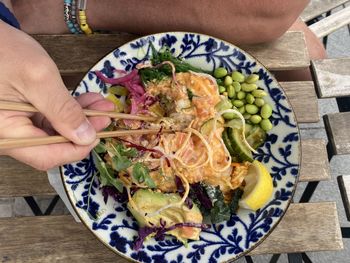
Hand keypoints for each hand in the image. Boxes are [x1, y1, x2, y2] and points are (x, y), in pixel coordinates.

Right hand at [0, 21, 113, 169]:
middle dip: (82, 131)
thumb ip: (63, 110)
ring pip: (55, 132)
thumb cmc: (4, 52)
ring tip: (101, 105)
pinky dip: (69, 111)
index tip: (100, 134)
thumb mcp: (39, 79)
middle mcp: (10, 135)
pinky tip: (86, 101)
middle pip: (52, 146)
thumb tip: (86, 137)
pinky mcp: (23, 116)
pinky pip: (50, 120)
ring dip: (80, 119)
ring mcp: (16, 126)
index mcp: (6, 133)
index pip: (46, 155)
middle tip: (106, 115)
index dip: (76, 148)